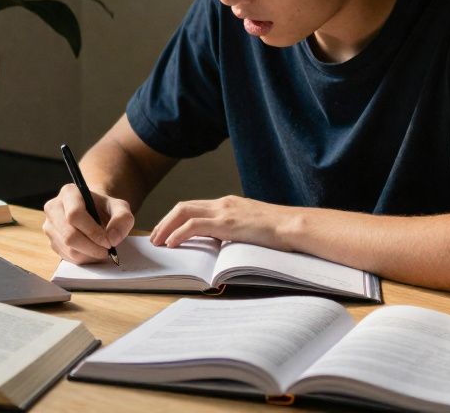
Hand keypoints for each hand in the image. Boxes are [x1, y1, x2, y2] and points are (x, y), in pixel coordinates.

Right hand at [42, 184, 134, 263]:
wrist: (93, 212)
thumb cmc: (104, 208)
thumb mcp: (120, 207)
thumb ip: (122, 218)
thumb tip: (113, 238)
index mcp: (69, 193)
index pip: (75, 214)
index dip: (93, 231)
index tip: (108, 241)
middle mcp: (53, 208)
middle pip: (69, 235)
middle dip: (91, 247)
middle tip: (107, 251)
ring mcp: (49, 226)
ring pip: (68, 248)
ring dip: (89, 255)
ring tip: (101, 251)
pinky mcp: (51, 241)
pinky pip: (66, 257)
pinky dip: (83, 259)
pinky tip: (92, 252)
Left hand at [149, 195, 294, 249]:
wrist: (295, 225)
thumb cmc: (280, 231)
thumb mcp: (253, 227)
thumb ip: (237, 231)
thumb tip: (225, 246)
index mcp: (229, 204)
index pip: (195, 206)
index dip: (176, 218)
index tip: (166, 231)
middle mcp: (223, 203)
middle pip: (183, 206)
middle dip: (165, 221)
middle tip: (155, 237)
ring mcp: (224, 211)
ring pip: (184, 212)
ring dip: (166, 227)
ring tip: (158, 242)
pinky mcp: (226, 223)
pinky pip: (194, 225)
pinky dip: (179, 233)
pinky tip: (172, 243)